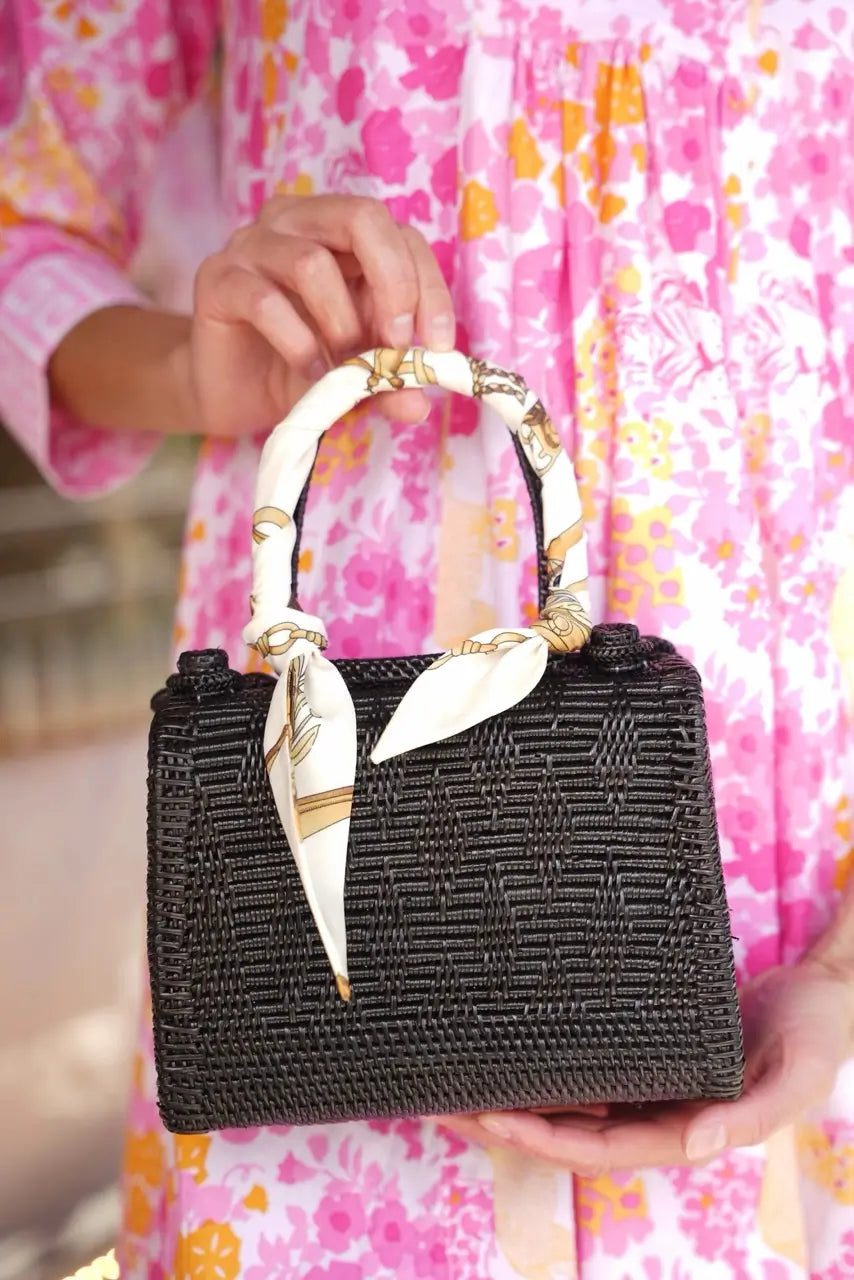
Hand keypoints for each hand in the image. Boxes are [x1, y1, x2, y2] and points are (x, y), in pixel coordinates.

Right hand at [181, 194, 454, 436]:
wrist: (233, 395)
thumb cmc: (301, 369)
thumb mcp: (359, 377)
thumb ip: (390, 381)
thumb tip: (419, 403)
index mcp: (340, 232)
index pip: (400, 234)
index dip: (427, 286)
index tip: (439, 345)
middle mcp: (296, 222)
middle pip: (359, 217)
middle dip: (392, 283)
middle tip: (396, 343)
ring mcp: (252, 245)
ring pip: (311, 263)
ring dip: (340, 324)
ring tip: (342, 367)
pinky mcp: (217, 279)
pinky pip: (264, 300)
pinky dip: (297, 343)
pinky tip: (307, 371)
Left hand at [467, 960, 853, 1173]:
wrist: (826, 995)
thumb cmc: (816, 1035)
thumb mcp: (796, 1076)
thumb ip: (748, 1116)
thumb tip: (695, 1145)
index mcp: (690, 1130)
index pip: (600, 1147)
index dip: (544, 1137)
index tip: (491, 1117)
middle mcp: (662, 1114)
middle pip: (570, 1131)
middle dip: (509, 1121)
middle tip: (445, 1099)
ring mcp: (653, 1087)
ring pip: (573, 1103)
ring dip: (519, 1096)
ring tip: (459, 1077)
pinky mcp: (650, 1055)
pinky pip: (590, 1069)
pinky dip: (550, 1066)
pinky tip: (513, 1050)